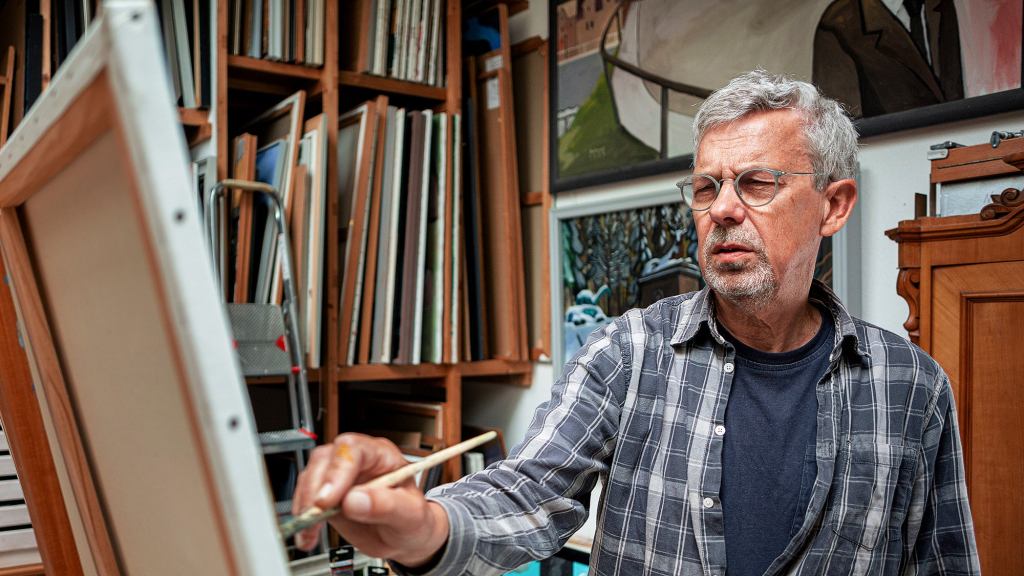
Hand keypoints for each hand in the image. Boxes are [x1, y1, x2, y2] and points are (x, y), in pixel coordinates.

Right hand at [291, 433, 449, 567]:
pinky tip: (308, 535)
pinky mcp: (327, 496)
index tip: (329, 499)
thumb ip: (388, 505)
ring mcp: (340, 477)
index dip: (338, 471)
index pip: (354, 450)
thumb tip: (356, 500)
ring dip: (305, 503)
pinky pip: (306, 499)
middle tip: (316, 514)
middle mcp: (358, 462)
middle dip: (316, 487)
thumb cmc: (414, 519)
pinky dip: (303, 518)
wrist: (405, 536)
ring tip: (311, 530)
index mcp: (382, 456)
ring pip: (311, 476)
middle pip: (326, 459)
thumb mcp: (411, 515)